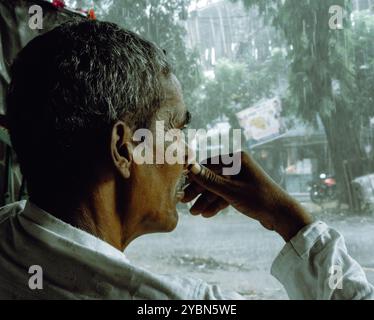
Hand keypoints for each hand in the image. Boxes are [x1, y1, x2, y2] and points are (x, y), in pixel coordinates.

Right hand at [182, 152, 312, 241]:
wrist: (282, 215)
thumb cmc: (259, 199)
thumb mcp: (230, 191)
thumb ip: (209, 180)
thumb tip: (191, 166)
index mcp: (237, 159)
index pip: (209, 165)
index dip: (195, 176)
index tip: (182, 187)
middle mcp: (239, 165)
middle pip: (212, 177)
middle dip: (199, 191)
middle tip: (185, 203)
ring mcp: (241, 178)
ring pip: (218, 188)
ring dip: (207, 200)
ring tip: (195, 213)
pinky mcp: (243, 190)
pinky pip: (226, 194)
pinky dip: (217, 203)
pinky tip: (207, 214)